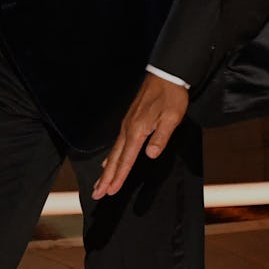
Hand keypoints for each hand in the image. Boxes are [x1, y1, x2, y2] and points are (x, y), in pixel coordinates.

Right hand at [92, 73, 188, 197]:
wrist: (166, 74)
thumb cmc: (170, 96)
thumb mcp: (171, 117)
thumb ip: (160, 137)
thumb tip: (150, 155)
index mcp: (137, 130)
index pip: (126, 159)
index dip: (119, 177)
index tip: (110, 191)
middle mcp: (128, 128)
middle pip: (115, 158)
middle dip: (106, 177)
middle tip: (97, 194)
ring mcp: (127, 123)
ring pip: (114, 151)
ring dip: (107, 169)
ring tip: (100, 182)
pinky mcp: (130, 120)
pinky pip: (118, 143)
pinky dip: (112, 155)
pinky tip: (110, 160)